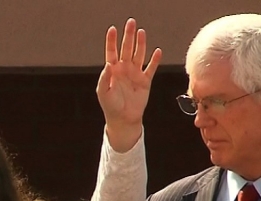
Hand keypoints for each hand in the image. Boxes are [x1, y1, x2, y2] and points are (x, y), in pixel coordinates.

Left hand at [97, 18, 162, 151]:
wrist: (123, 119)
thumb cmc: (111, 106)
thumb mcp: (103, 92)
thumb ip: (104, 78)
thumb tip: (108, 64)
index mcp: (112, 70)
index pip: (111, 52)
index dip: (112, 41)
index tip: (112, 29)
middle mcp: (124, 69)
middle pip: (127, 48)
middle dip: (128, 36)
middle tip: (131, 22)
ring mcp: (135, 74)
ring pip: (139, 55)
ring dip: (140, 44)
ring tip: (141, 32)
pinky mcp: (145, 81)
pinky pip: (150, 68)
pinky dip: (154, 60)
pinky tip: (157, 51)